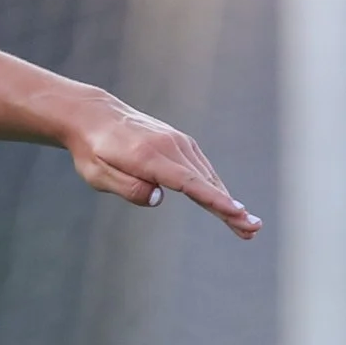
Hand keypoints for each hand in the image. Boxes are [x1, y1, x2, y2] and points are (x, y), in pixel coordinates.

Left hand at [65, 94, 261, 239]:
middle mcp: (170, 146)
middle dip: (230, 208)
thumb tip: (158, 199)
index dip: (214, 201)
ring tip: (246, 226)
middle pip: (206, 182)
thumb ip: (127, 187)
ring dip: (227, 201)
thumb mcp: (97, 175)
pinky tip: (225, 203)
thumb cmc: (92, 150)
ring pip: (207, 176)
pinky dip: (216, 187)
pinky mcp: (180, 142)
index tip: (237, 213)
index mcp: (149, 157)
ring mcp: (178, 142)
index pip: (188, 183)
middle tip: (253, 229)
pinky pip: (202, 168)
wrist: (94, 115)